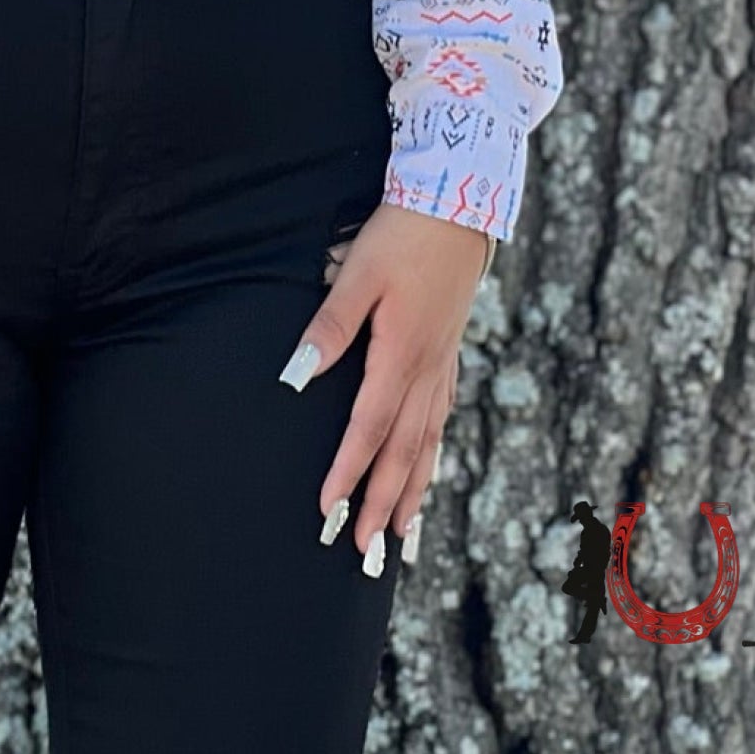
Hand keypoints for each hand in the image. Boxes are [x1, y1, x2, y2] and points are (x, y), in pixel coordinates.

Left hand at [283, 201, 493, 567]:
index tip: (328, 512)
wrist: (458, 201)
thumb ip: (328, 327)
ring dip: (413, 491)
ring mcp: (443, 362)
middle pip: (404, 451)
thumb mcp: (357, 274)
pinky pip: (442, 416)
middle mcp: (427, 369)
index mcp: (401, 354)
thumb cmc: (401, 234)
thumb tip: (296, 377)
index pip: (369, 429)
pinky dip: (433, 452)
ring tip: (402, 536)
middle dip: (383, 503)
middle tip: (365, 551)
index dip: (348, 473)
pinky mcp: (450, 349)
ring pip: (428, 441)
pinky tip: (429, 464)